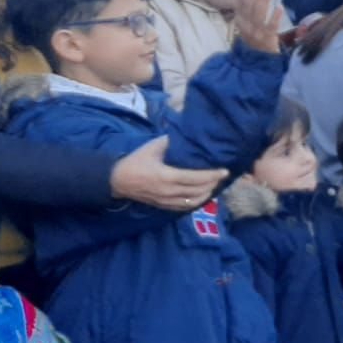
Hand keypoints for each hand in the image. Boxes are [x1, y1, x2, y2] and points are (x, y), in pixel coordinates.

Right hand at [111, 138, 226, 210]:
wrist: (118, 180)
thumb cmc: (137, 160)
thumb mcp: (153, 147)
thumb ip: (172, 141)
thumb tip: (190, 135)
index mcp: (166, 176)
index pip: (195, 178)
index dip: (212, 175)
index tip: (225, 171)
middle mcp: (168, 191)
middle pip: (197, 191)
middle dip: (213, 184)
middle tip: (223, 176)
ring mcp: (165, 201)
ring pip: (193, 202)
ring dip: (207, 194)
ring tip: (216, 185)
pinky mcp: (163, 206)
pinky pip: (184, 207)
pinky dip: (197, 201)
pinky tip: (204, 195)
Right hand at [233, 0, 284, 54]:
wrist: (255, 60)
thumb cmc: (253, 36)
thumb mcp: (246, 21)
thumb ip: (245, 6)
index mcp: (240, 19)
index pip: (240, 0)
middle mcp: (245, 25)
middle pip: (248, 5)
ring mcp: (255, 33)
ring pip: (258, 14)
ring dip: (263, 0)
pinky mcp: (267, 39)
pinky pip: (270, 27)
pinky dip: (275, 17)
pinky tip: (280, 7)